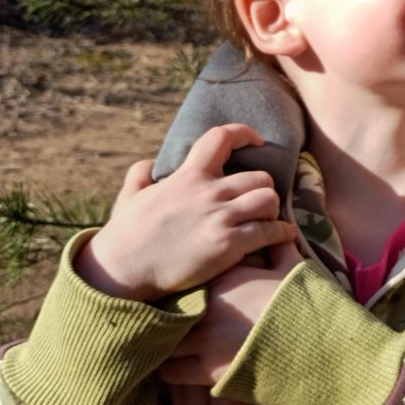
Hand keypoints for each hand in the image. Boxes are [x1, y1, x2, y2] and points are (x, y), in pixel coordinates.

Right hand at [77, 124, 299, 302]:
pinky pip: (269, 232)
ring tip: (268, 220)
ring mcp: (219, 218)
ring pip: (269, 199)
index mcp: (187, 177)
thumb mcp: (129, 197)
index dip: (243, 133)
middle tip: (258, 201)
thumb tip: (149, 164)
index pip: (221, 138)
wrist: (122, 271)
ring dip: (272, 210)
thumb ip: (140, 175)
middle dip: (263, 188)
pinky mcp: (227, 245)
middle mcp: (208, 193)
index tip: (256, 140)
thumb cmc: (125, 236)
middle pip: (259, 176)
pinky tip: (283, 236)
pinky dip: (281, 233)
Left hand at [159, 239, 298, 380]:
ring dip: (165, 343)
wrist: (312, 341)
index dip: (183, 284)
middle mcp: (206, 307)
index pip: (188, 276)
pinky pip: (172, 371)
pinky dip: (171, 370)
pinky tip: (174, 368)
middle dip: (167, 314)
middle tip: (166, 318)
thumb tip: (283, 229)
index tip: (181, 289)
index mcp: (223, 279)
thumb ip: (280, 248)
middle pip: (169, 308)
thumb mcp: (293, 269)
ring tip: (166, 345)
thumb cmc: (301, 303)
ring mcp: (204, 339)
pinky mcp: (207, 369)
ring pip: (165, 340)